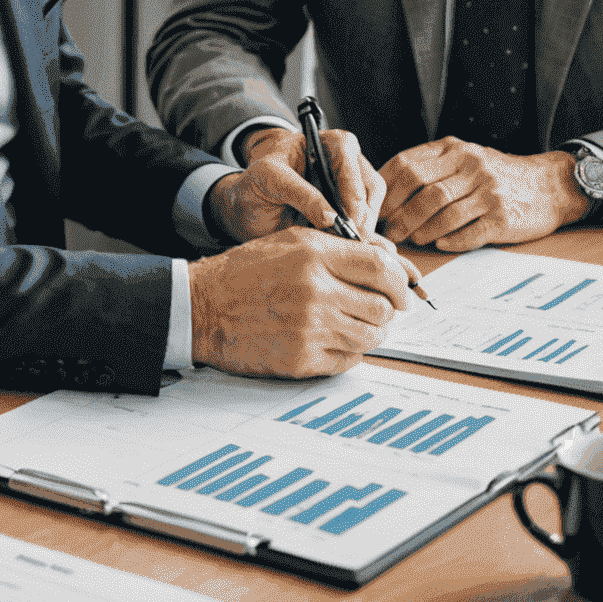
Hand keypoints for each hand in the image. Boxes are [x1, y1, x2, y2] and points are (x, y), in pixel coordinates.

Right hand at [189, 229, 418, 377]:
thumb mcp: (291, 241)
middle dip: (384, 310)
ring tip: (351, 325)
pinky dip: (348, 352)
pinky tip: (331, 340)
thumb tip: (386, 265)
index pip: (382, 268)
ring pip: (371, 336)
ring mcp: (311, 328)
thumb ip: (338, 248)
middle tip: (374, 310)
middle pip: (382, 307)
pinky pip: (350, 360)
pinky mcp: (303, 359)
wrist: (202, 308)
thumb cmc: (245, 272)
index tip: (400, 292)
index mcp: (315, 255)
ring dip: (368, 332)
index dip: (398, 282)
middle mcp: (317, 291)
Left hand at [206, 125, 383, 242]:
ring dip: (363, 230)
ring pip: (372, 208)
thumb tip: (332, 218)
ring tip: (346, 248)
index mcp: (324, 143)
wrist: (247, 210)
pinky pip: (369, 229)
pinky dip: (365, 244)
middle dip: (362, 214)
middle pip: (369, 184)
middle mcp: (344, 165)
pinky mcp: (351, 218)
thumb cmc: (257, 185)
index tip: (346, 217)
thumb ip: (300, 194)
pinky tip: (355, 255)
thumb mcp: (269, 180)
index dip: (350, 184)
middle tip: (349, 238)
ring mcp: (351, 193)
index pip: (346, 151)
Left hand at [378, 140, 587, 249]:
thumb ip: (431, 168)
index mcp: (454, 150)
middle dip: (400, 213)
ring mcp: (488, 192)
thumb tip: (387, 192)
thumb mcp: (465, 158)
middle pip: (423, 189)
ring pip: (443, 212)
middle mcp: (470, 166)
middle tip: (388, 230)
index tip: (375, 207)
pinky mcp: (502, 217)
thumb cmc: (497, 176)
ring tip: (411, 239)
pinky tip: (440, 245)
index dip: (386, 188)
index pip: (408, 164)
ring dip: (421, 230)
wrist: (548, 186)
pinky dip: (450, 240)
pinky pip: (468, 232)